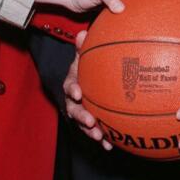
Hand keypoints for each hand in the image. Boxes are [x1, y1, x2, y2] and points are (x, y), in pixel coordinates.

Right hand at [62, 31, 111, 150]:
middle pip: (74, 110)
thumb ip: (82, 48)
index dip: (72, 89)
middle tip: (90, 121)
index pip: (69, 86)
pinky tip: (110, 146)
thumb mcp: (82, 57)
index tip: (78, 93)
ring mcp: (81, 112)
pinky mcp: (90, 122)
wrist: (84, 81)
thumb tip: (82, 33)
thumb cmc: (85, 67)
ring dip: (90, 131)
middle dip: (81, 116)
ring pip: (83, 123)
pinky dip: (102, 139)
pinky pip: (94, 131)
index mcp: (72, 83)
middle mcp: (73, 100)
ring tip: (99, 137)